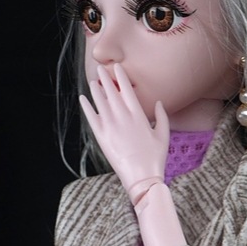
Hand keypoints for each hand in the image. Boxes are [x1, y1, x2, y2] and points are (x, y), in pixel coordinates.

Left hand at [80, 63, 169, 204]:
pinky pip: (91, 117)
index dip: (122, 77)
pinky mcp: (101, 136)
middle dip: (105, 78)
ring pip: (99, 102)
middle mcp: (122, 117)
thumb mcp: (163, 135)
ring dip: (95, 90)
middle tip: (100, 68)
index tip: (117, 68)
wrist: (141, 177)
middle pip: (111, 92)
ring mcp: (110, 126)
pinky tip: (83, 99)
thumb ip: (161, 116)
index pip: (127, 89)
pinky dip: (86, 107)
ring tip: (93, 81)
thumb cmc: (155, 157)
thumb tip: (159, 102)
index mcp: (138, 115)